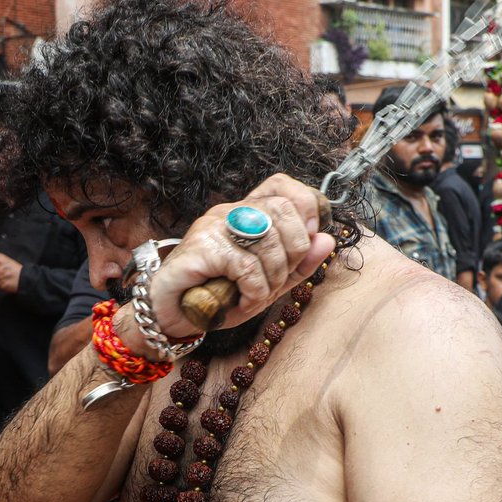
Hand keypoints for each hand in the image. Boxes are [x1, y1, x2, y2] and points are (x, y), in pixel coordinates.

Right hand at [146, 174, 335, 338]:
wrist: (174, 315)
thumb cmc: (222, 295)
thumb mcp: (272, 283)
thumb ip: (301, 264)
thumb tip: (328, 240)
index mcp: (249, 213)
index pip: (283, 186)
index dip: (306, 207)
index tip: (308, 240)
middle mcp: (231, 211)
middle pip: (283, 210)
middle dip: (295, 251)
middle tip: (279, 278)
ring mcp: (214, 225)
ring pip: (268, 239)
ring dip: (273, 278)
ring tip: (257, 295)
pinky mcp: (201, 247)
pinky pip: (246, 265)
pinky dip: (254, 290)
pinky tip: (243, 300)